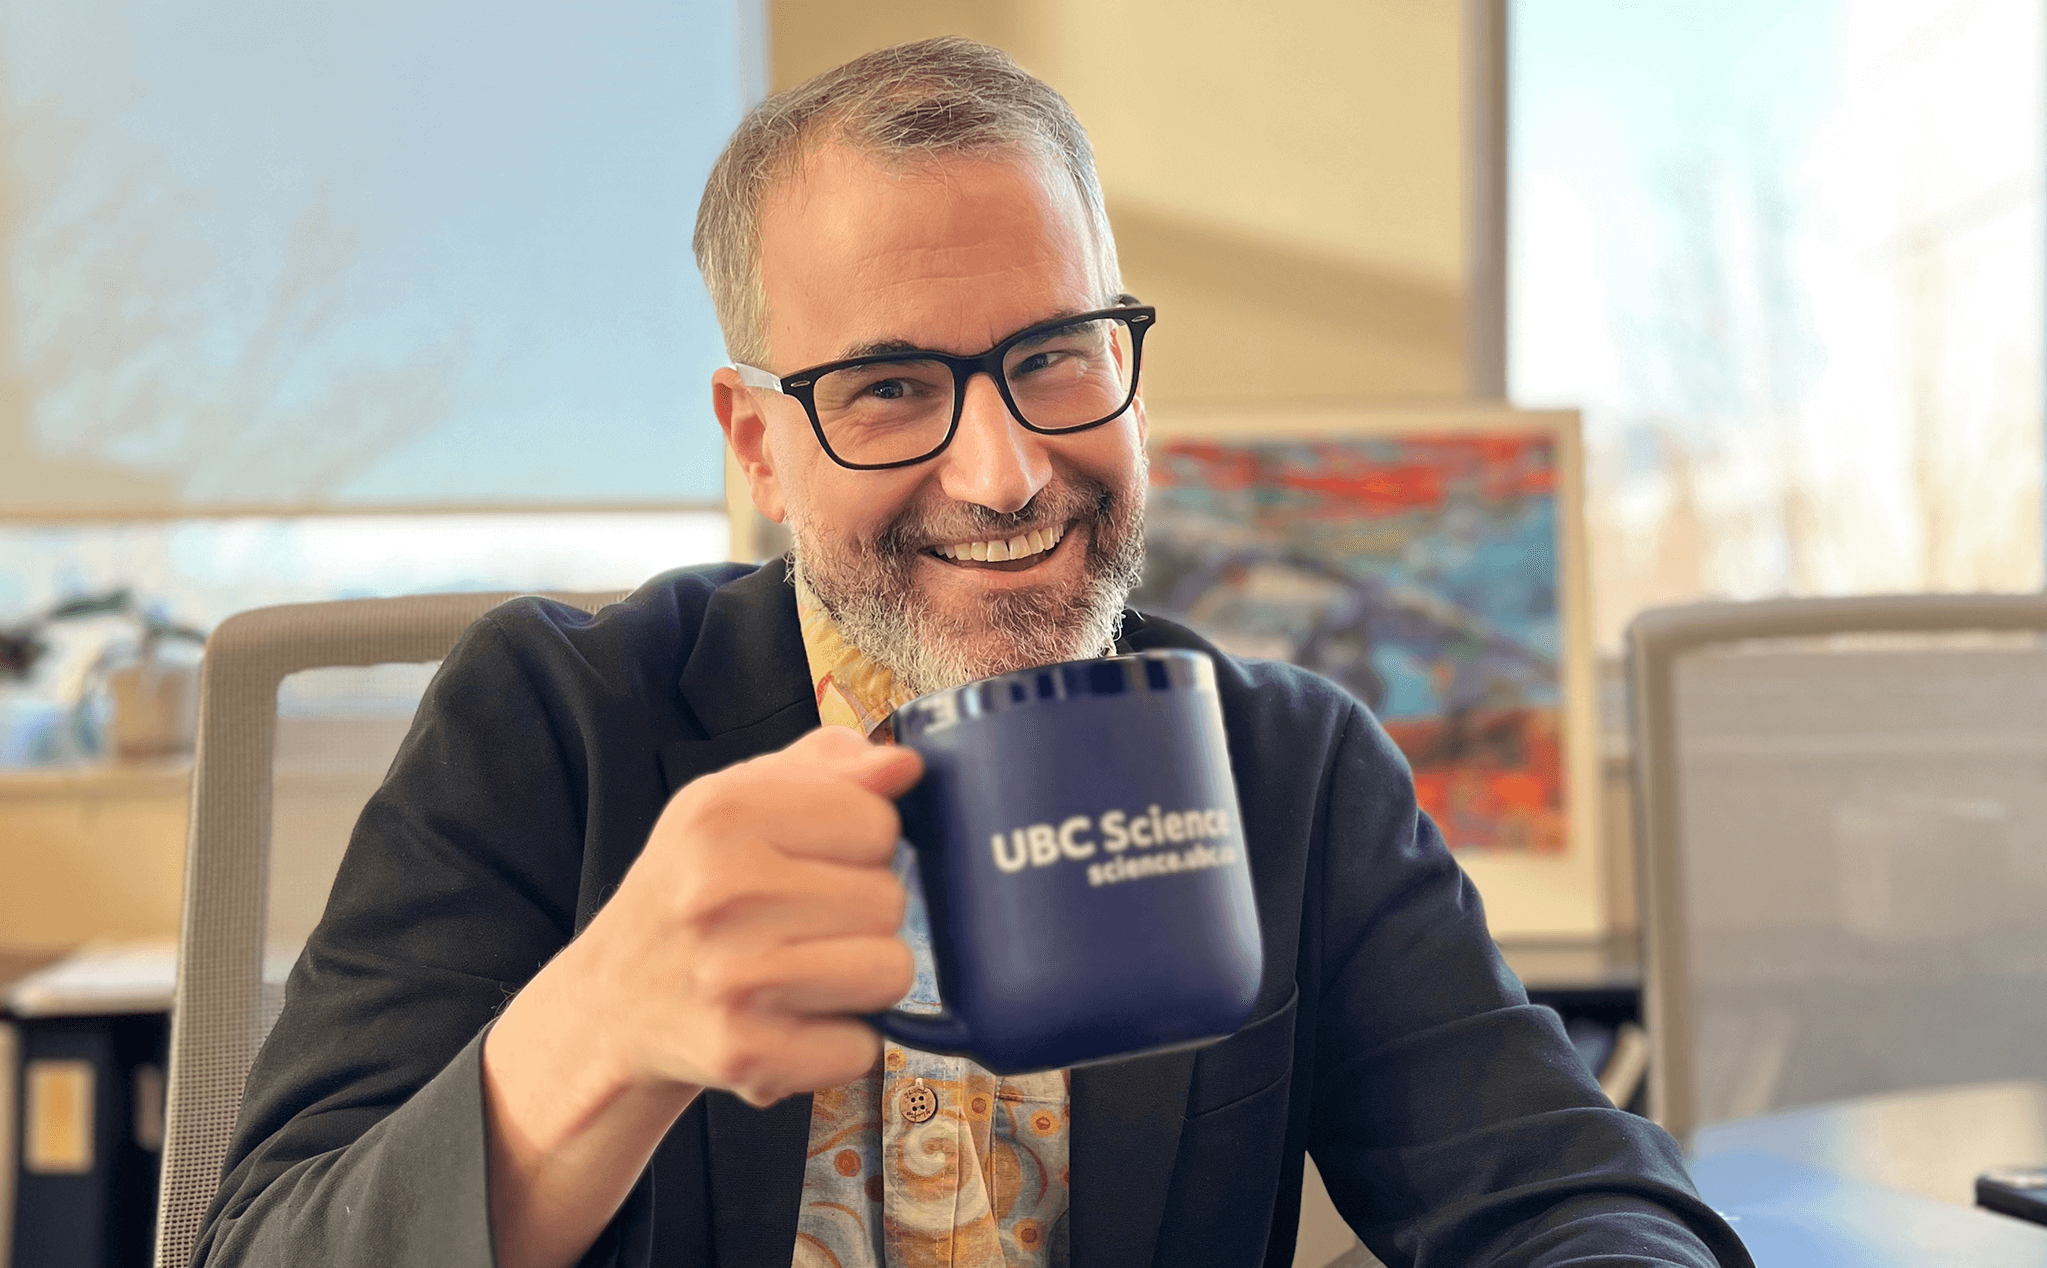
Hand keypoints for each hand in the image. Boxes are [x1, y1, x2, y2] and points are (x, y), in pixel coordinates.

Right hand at [556, 725, 921, 1105]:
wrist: (614, 998)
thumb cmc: (694, 886)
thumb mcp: (736, 800)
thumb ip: (828, 766)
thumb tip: (904, 766)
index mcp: (721, 814)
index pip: (878, 822)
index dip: (862, 844)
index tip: (818, 861)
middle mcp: (720, 891)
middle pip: (890, 900)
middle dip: (863, 914)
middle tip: (805, 924)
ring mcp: (731, 977)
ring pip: (890, 972)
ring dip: (862, 979)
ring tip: (807, 971)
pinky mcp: (743, 1053)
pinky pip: (861, 1049)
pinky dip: (839, 1045)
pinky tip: (793, 1023)